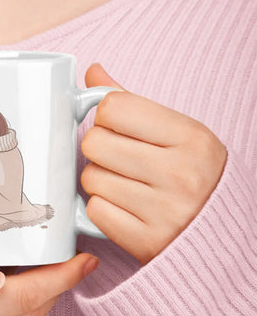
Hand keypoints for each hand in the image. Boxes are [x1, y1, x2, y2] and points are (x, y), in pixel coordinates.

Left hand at [79, 63, 226, 264]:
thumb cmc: (195, 173)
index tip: (119, 125)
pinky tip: (125, 206)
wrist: (225, 232)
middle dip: (100, 147)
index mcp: (191, 137)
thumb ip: (131, 101)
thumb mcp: (177, 130)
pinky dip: (103, 208)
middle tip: (120, 156)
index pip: (114, 107)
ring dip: (100, 179)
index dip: (108, 115)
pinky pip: (94, 211)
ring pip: (90, 177)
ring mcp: (165, 212)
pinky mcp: (148, 242)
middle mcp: (181, 174)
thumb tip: (93, 72)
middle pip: (95, 142)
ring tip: (127, 183)